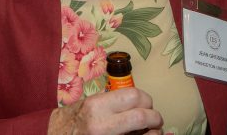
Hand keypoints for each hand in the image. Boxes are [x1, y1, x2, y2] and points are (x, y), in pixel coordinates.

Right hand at [47, 89, 162, 134]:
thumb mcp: (90, 105)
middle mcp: (102, 124)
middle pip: (142, 115)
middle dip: (154, 118)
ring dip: (154, 134)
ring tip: (152, 132)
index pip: (135, 96)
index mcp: (97, 106)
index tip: (148, 105)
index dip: (147, 101)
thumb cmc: (71, 121)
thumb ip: (113, 103)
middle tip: (155, 120)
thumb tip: (140, 104)